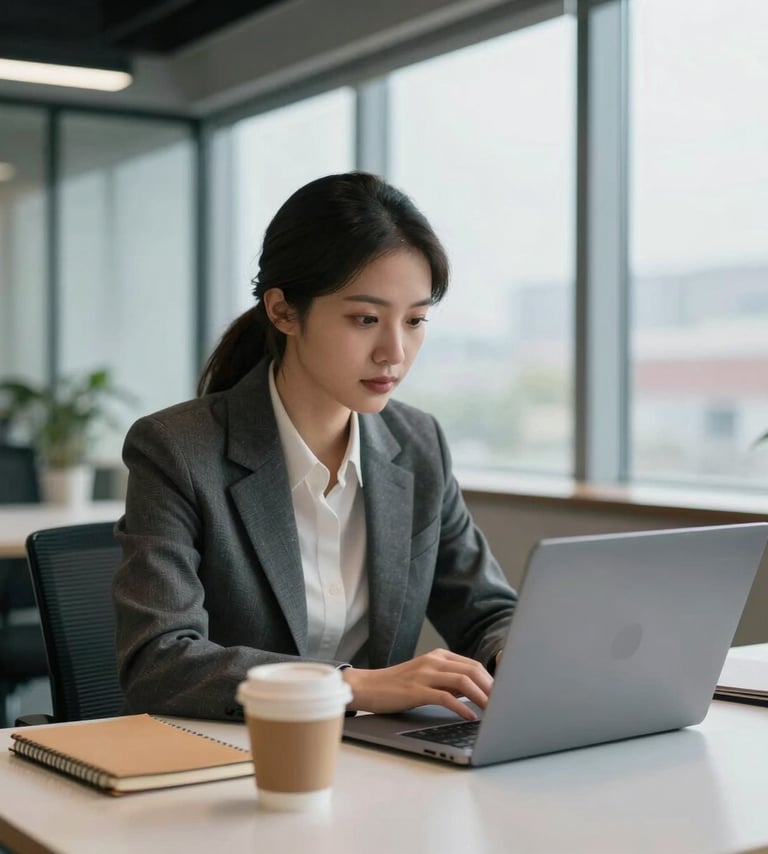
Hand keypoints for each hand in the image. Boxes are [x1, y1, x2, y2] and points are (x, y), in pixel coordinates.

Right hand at [342, 648, 492, 720]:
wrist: (367, 687)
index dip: (492, 680)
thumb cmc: (397, 686)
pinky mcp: (416, 690)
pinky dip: (461, 707)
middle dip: (492, 688)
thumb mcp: (426, 679)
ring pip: (463, 681)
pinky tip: (470, 716)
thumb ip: (448, 682)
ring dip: (482, 697)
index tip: (505, 695)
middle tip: (505, 704)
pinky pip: (445, 697)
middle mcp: (433, 661)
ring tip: (494, 712)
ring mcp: (424, 674)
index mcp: (438, 656)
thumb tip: (475, 693)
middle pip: (473, 670)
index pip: (473, 664)